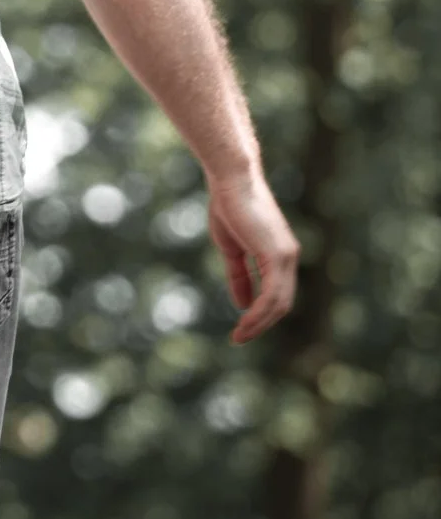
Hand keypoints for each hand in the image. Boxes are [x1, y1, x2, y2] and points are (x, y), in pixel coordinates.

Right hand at [207, 165, 297, 343]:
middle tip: (240, 338)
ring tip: (240, 336)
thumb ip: (239, 275)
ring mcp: (285, 256)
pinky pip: (272, 294)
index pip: (276, 293)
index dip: (260, 313)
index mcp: (279, 254)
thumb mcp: (231, 247)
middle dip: (261, 324)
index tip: (241, 327)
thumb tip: (242, 302)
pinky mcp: (276, 255)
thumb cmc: (229, 206)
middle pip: (281, 303)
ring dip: (259, 323)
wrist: (232, 180)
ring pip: (279, 302)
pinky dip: (259, 312)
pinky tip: (244, 321)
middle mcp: (288, 257)